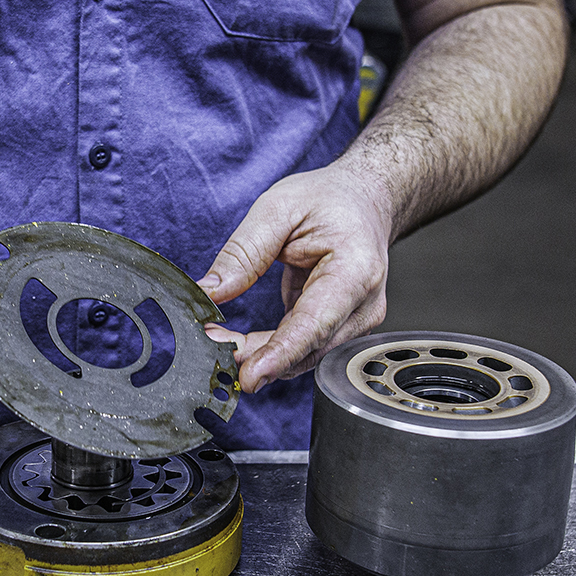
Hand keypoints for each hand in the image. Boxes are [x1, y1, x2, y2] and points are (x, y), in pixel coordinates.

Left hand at [197, 163, 393, 392]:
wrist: (365, 201)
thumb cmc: (330, 200)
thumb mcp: (278, 208)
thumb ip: (244, 252)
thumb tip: (210, 291)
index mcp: (355, 271)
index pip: (316, 324)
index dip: (281, 353)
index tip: (250, 375)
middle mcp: (363, 305)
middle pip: (307, 347)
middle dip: (258, 356)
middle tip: (213, 344)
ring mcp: (356, 321)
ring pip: (304, 355)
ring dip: (260, 356)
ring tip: (219, 340)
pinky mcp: (340, 328)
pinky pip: (302, 348)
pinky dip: (270, 350)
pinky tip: (239, 343)